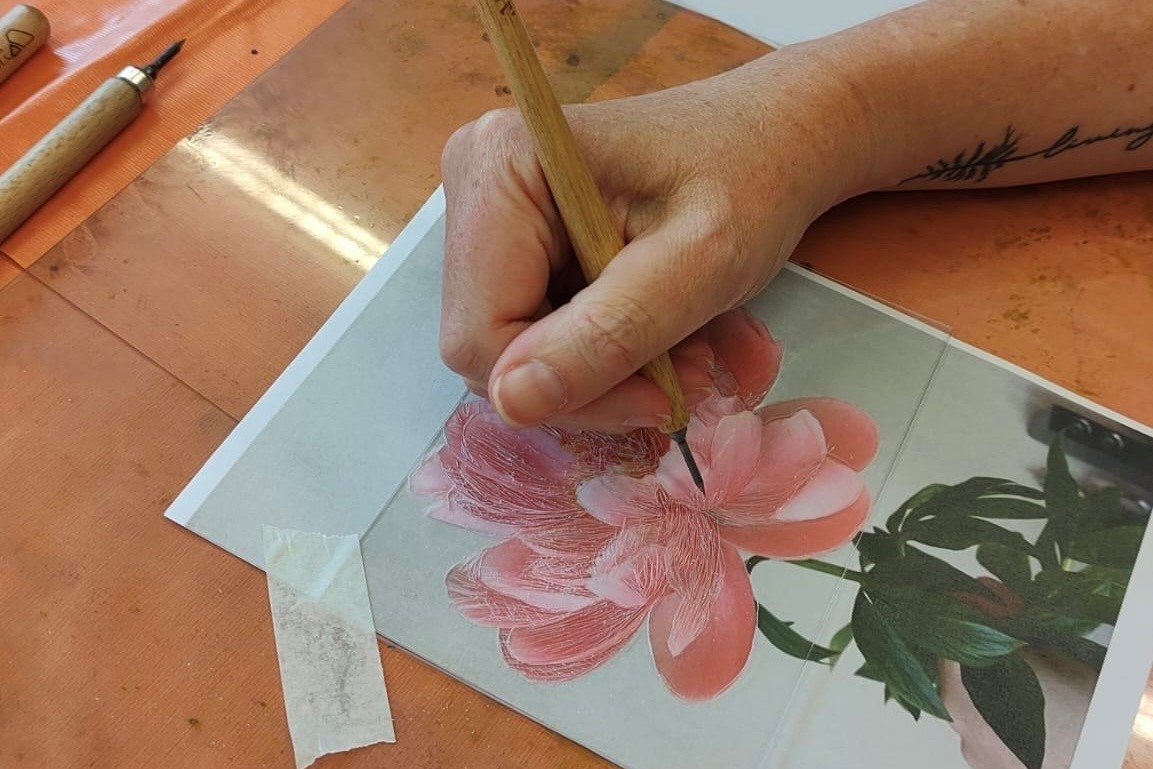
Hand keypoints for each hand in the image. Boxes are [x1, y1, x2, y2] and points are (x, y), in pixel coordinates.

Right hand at [439, 48, 872, 431]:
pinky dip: (596, 352)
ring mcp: (488, 213)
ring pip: (512, 349)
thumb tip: (513, 401)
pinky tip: (654, 330)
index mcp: (499, 167)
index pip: (479, 334)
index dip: (563, 389)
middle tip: (681, 376)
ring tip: (681, 353)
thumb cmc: (750, 178)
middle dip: (587, 382)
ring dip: (600, 372)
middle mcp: (474, 183)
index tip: (657, 397)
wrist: (774, 136)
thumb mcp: (699, 263)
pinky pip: (532, 330)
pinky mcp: (514, 240)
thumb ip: (609, 332)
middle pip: (489, 346)